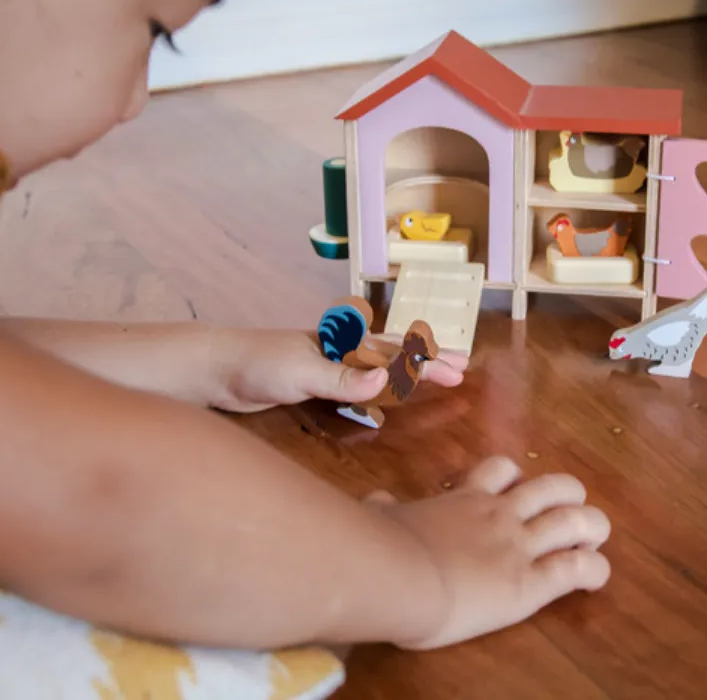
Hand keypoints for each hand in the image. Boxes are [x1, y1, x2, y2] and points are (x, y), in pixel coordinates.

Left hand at [211, 328, 467, 412]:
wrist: (215, 368)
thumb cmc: (257, 364)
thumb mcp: (301, 371)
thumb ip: (343, 377)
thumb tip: (387, 379)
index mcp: (342, 343)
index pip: (395, 351)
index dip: (427, 361)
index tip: (459, 369)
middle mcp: (340, 350)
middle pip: (393, 354)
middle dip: (426, 362)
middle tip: (459, 371)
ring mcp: (327, 365)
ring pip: (378, 367)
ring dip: (406, 373)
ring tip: (432, 376)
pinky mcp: (313, 382)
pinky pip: (357, 383)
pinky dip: (378, 387)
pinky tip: (384, 394)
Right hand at [364, 456, 610, 649]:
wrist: (398, 573)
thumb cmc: (383, 543)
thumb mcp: (381, 516)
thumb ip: (383, 506)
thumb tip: (374, 499)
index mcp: (465, 498)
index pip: (501, 470)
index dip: (517, 476)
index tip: (519, 489)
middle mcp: (499, 513)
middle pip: (552, 487)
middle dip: (569, 494)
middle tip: (571, 509)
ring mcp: (518, 545)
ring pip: (574, 522)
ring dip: (592, 525)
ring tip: (595, 535)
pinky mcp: (530, 583)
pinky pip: (576, 570)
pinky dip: (594, 570)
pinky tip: (596, 575)